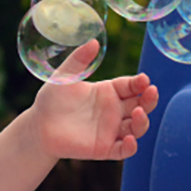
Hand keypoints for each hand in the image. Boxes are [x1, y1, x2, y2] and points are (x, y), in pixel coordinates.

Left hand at [27, 42, 158, 161]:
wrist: (39, 126)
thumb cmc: (52, 99)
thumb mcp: (64, 76)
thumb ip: (79, 60)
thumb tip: (94, 41)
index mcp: (108, 92)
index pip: (131, 86)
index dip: (140, 83)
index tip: (144, 79)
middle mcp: (114, 111)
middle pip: (141, 105)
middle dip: (149, 99)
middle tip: (151, 92)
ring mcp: (111, 130)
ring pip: (136, 127)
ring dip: (142, 121)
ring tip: (139, 112)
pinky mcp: (104, 148)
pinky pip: (123, 150)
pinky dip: (130, 146)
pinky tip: (129, 139)